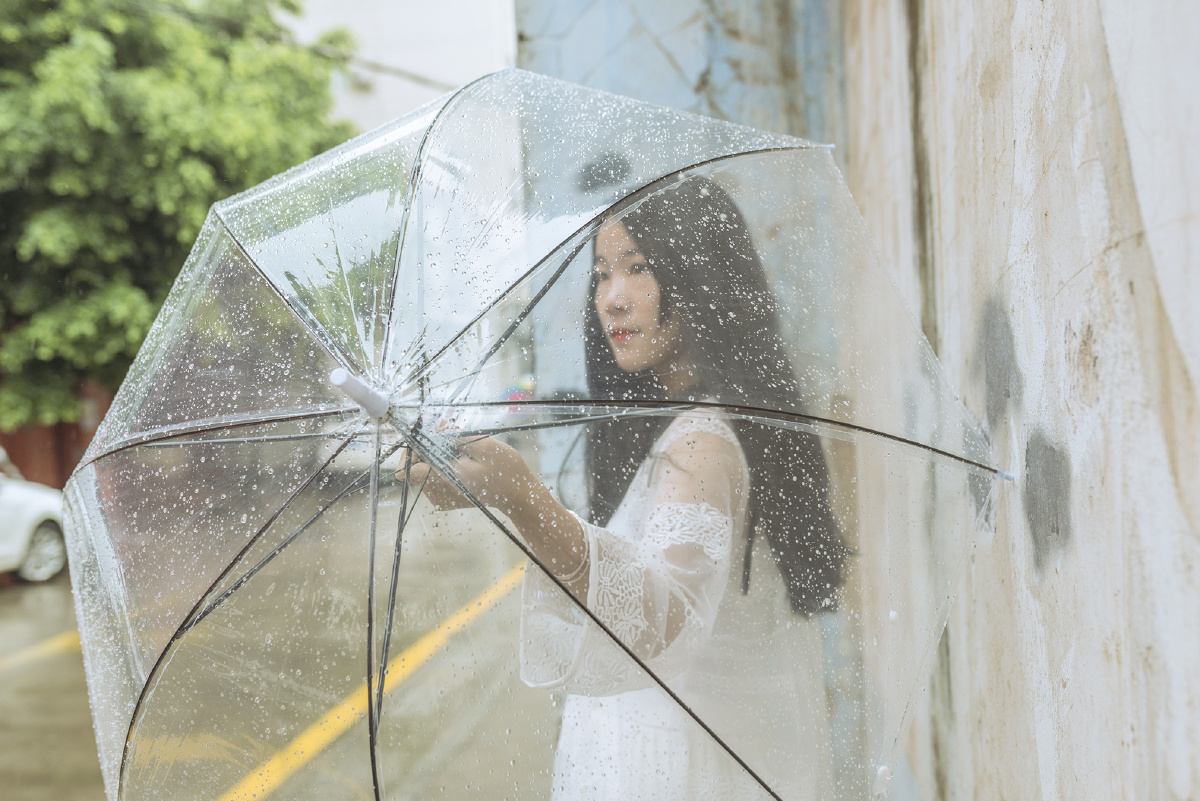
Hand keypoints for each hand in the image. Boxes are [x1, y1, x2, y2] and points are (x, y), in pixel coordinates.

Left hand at [397, 436, 536, 519]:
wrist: (519, 496)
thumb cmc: (506, 471)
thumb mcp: (484, 446)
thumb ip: (455, 436)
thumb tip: (435, 426)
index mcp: (444, 479)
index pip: (405, 470)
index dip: (410, 450)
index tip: (426, 436)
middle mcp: (438, 492)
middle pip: (414, 467)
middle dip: (427, 447)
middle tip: (447, 434)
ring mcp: (441, 498)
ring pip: (425, 471)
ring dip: (437, 455)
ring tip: (461, 449)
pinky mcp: (447, 499)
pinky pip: (434, 478)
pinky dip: (444, 465)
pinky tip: (463, 460)